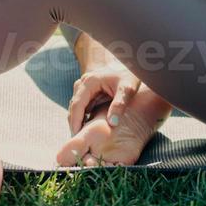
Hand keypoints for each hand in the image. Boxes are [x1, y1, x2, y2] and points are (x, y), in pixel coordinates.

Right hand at [59, 64, 174, 167]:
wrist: (132, 65)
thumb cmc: (130, 75)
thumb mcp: (127, 89)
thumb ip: (119, 105)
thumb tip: (112, 123)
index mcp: (90, 81)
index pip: (77, 104)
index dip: (75, 121)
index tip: (76, 136)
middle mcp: (84, 83)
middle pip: (73, 107)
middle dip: (74, 123)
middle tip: (79, 141)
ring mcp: (85, 87)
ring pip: (76, 107)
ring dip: (78, 121)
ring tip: (83, 138)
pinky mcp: (89, 92)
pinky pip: (83, 107)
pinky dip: (83, 117)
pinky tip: (89, 129)